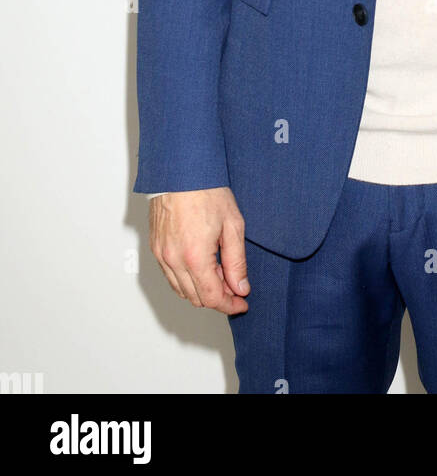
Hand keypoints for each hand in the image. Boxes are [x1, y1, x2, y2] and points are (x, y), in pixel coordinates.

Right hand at [149, 187, 248, 314]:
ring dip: (201, 289)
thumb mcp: (232, 225)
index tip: (241, 303)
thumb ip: (236, 261)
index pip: (212, 298)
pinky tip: (201, 266)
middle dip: (217, 298)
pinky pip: (170, 276)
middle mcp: (173, 260)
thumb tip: (240, 287)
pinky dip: (186, 279)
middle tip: (234, 286)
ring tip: (219, 272)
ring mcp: (161, 255)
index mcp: (195, 257)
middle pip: (195, 298)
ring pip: (181, 290)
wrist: (180, 170)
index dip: (229, 305)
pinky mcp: (155, 247)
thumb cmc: (206, 191)